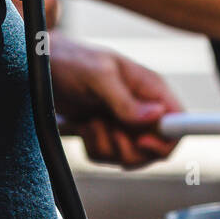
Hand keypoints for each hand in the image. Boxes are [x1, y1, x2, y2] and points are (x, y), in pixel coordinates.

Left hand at [48, 32, 183, 168]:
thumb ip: (125, 99)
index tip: (141, 141)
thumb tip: (157, 115)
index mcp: (150, 89)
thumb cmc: (69, 60)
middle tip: (105, 128)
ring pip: (130, 158)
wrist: (39, 66)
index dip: (167, 141)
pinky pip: (108, 157)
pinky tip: (82, 126)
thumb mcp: (97, 75)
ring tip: (89, 121)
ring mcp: (126, 124)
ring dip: (105, 146)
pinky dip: (92, 148)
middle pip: (155, 150)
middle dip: (128, 148)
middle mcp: (143, 109)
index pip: (180, 123)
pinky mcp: (107, 135)